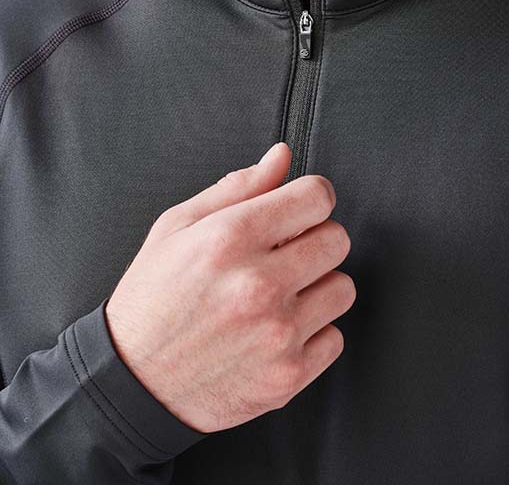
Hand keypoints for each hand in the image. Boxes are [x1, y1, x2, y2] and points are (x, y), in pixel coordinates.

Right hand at [105, 142, 355, 433]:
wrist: (133, 384)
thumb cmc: (151, 300)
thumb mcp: (177, 227)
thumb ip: (237, 187)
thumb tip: (281, 156)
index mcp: (230, 239)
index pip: (316, 197)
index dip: (310, 197)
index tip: (300, 208)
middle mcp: (258, 284)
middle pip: (337, 239)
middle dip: (315, 239)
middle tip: (283, 254)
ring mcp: (277, 333)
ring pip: (342, 288)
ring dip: (317, 287)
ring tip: (278, 295)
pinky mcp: (288, 375)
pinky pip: (335, 338)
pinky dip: (312, 334)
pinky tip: (275, 331)